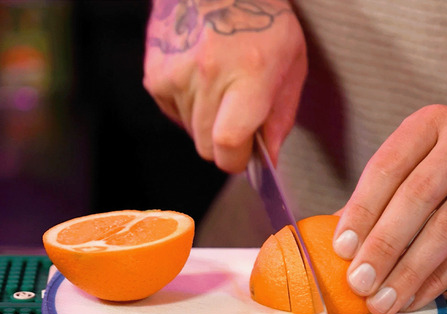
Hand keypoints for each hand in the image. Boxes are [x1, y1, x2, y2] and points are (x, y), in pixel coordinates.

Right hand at [143, 0, 306, 171]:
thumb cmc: (261, 19)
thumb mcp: (291, 63)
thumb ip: (281, 116)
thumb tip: (269, 158)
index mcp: (249, 74)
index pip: (228, 142)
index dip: (237, 160)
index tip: (246, 156)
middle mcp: (208, 75)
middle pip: (207, 146)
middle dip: (226, 144)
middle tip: (240, 116)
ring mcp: (176, 75)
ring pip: (191, 132)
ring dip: (208, 121)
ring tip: (222, 85)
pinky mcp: (155, 75)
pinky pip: (174, 114)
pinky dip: (189, 106)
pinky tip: (203, 78)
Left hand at [332, 103, 446, 313]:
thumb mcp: (432, 148)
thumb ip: (390, 185)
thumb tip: (341, 235)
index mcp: (432, 122)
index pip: (387, 167)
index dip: (361, 210)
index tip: (341, 247)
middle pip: (416, 198)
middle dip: (383, 245)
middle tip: (359, 281)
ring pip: (446, 227)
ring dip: (410, 269)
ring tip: (383, 299)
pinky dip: (440, 277)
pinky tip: (416, 295)